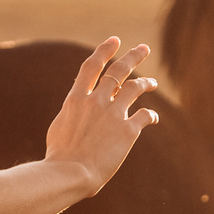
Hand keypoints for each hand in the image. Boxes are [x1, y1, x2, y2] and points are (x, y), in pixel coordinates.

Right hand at [44, 37, 159, 192]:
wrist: (69, 173)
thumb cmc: (59, 157)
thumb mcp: (59, 127)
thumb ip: (72, 113)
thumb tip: (77, 107)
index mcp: (76, 99)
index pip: (92, 67)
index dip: (104, 51)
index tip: (115, 40)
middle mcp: (96, 101)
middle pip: (118, 70)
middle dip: (133, 56)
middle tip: (144, 48)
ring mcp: (113, 114)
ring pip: (135, 88)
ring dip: (146, 83)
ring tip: (153, 82)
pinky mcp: (127, 130)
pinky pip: (144, 115)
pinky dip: (151, 115)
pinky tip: (153, 118)